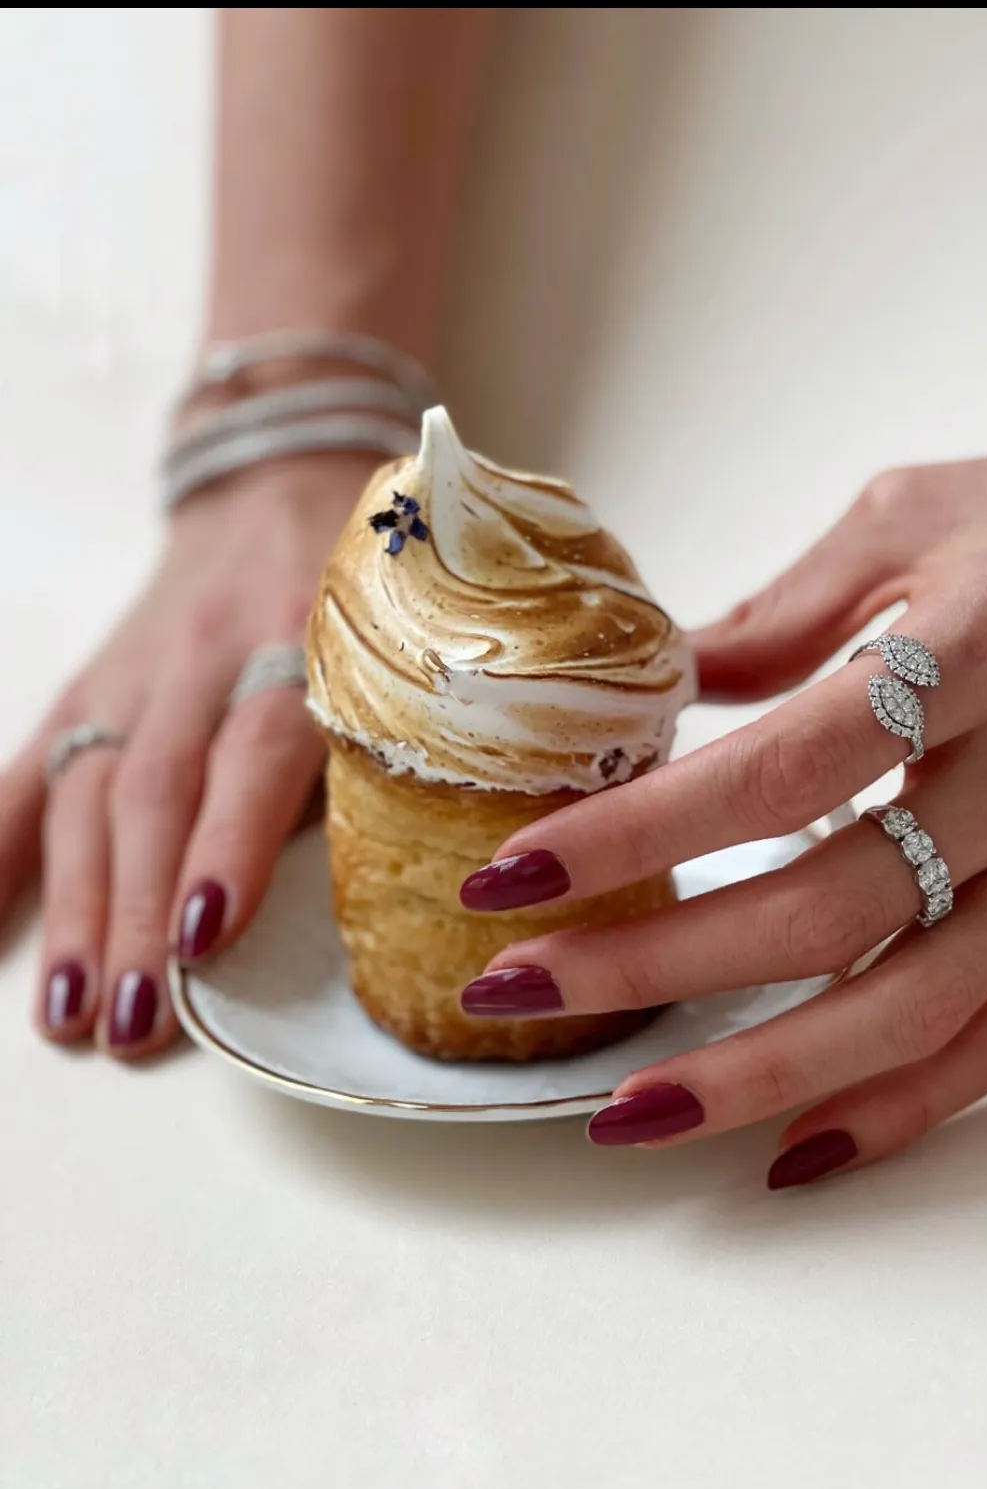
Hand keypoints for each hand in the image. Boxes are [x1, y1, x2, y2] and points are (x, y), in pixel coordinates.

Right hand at [0, 453, 374, 1058]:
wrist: (285, 468)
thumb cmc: (379, 585)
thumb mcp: (414, 646)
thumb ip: (414, 748)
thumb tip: (443, 889)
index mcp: (311, 641)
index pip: (259, 750)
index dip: (229, 844)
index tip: (206, 935)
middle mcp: (212, 654)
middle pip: (158, 792)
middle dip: (138, 914)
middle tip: (135, 1020)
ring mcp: (139, 673)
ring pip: (91, 793)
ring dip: (77, 909)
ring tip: (68, 1012)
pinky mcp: (91, 683)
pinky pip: (28, 767)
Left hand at [458, 416, 986, 1183]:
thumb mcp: (915, 514)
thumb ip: (780, 615)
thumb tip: (656, 689)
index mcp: (974, 656)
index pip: (776, 774)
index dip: (638, 834)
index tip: (517, 870)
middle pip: (820, 912)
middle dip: (653, 965)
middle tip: (519, 991)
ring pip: (906, 1014)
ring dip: (757, 1078)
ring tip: (630, 1112)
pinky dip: (901, 1110)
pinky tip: (800, 1150)